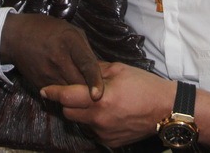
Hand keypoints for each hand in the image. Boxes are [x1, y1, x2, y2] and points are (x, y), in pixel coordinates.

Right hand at [0, 13, 102, 99]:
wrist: (16, 37)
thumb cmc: (47, 30)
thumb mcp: (70, 30)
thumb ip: (85, 49)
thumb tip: (98, 69)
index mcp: (70, 41)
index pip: (86, 64)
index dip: (94, 80)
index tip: (98, 94)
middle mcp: (59, 59)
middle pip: (79, 83)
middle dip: (90, 90)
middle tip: (99, 92)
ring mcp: (48, 74)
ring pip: (69, 93)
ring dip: (78, 95)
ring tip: (84, 91)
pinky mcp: (40, 84)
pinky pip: (58, 95)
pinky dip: (65, 94)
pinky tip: (67, 87)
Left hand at [42, 62, 174, 146]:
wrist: (165, 109)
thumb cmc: (145, 85)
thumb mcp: (119, 69)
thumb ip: (95, 69)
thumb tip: (80, 68)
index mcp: (101, 98)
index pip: (66, 96)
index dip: (52, 92)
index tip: (44, 90)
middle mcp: (99, 119)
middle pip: (68, 112)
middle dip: (67, 102)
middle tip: (76, 92)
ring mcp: (104, 133)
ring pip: (80, 122)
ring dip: (82, 112)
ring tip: (98, 102)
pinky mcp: (110, 142)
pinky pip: (93, 130)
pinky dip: (94, 122)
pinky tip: (109, 113)